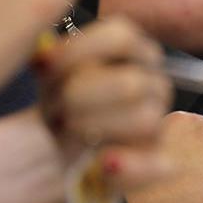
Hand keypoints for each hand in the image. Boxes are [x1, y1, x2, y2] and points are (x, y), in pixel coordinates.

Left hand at [39, 18, 173, 190]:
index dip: (80, 52)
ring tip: (68, 132)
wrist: (55, 150)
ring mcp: (158, 124)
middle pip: (129, 82)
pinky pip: (159, 164)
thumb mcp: (51, 71)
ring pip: (143, 120)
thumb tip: (45, 38)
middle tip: (56, 109)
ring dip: (95, 127)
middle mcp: (155, 85)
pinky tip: (104, 162)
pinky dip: (130, 166)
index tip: (43, 68)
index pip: (123, 36)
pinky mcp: (155, 162)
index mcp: (135, 54)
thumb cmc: (57, 104)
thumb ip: (56, 51)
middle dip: (82, 98)